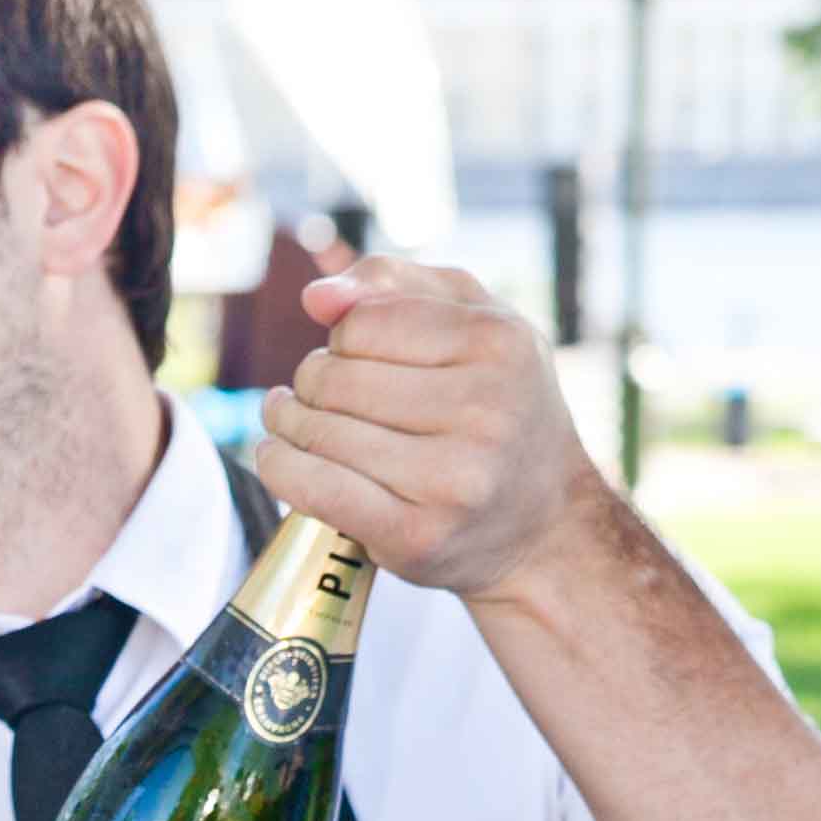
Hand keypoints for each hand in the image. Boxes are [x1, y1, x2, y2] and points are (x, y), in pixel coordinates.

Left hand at [255, 253, 604, 601]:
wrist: (544, 522)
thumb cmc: (500, 406)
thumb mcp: (472, 322)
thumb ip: (395, 285)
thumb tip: (315, 296)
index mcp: (498, 343)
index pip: (362, 323)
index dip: (343, 337)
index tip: (355, 356)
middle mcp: (484, 410)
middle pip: (334, 377)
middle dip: (311, 381)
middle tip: (319, 395)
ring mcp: (452, 479)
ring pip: (319, 431)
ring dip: (287, 424)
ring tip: (293, 423)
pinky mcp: (417, 535)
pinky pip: (317, 489)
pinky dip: (280, 468)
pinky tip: (276, 454)